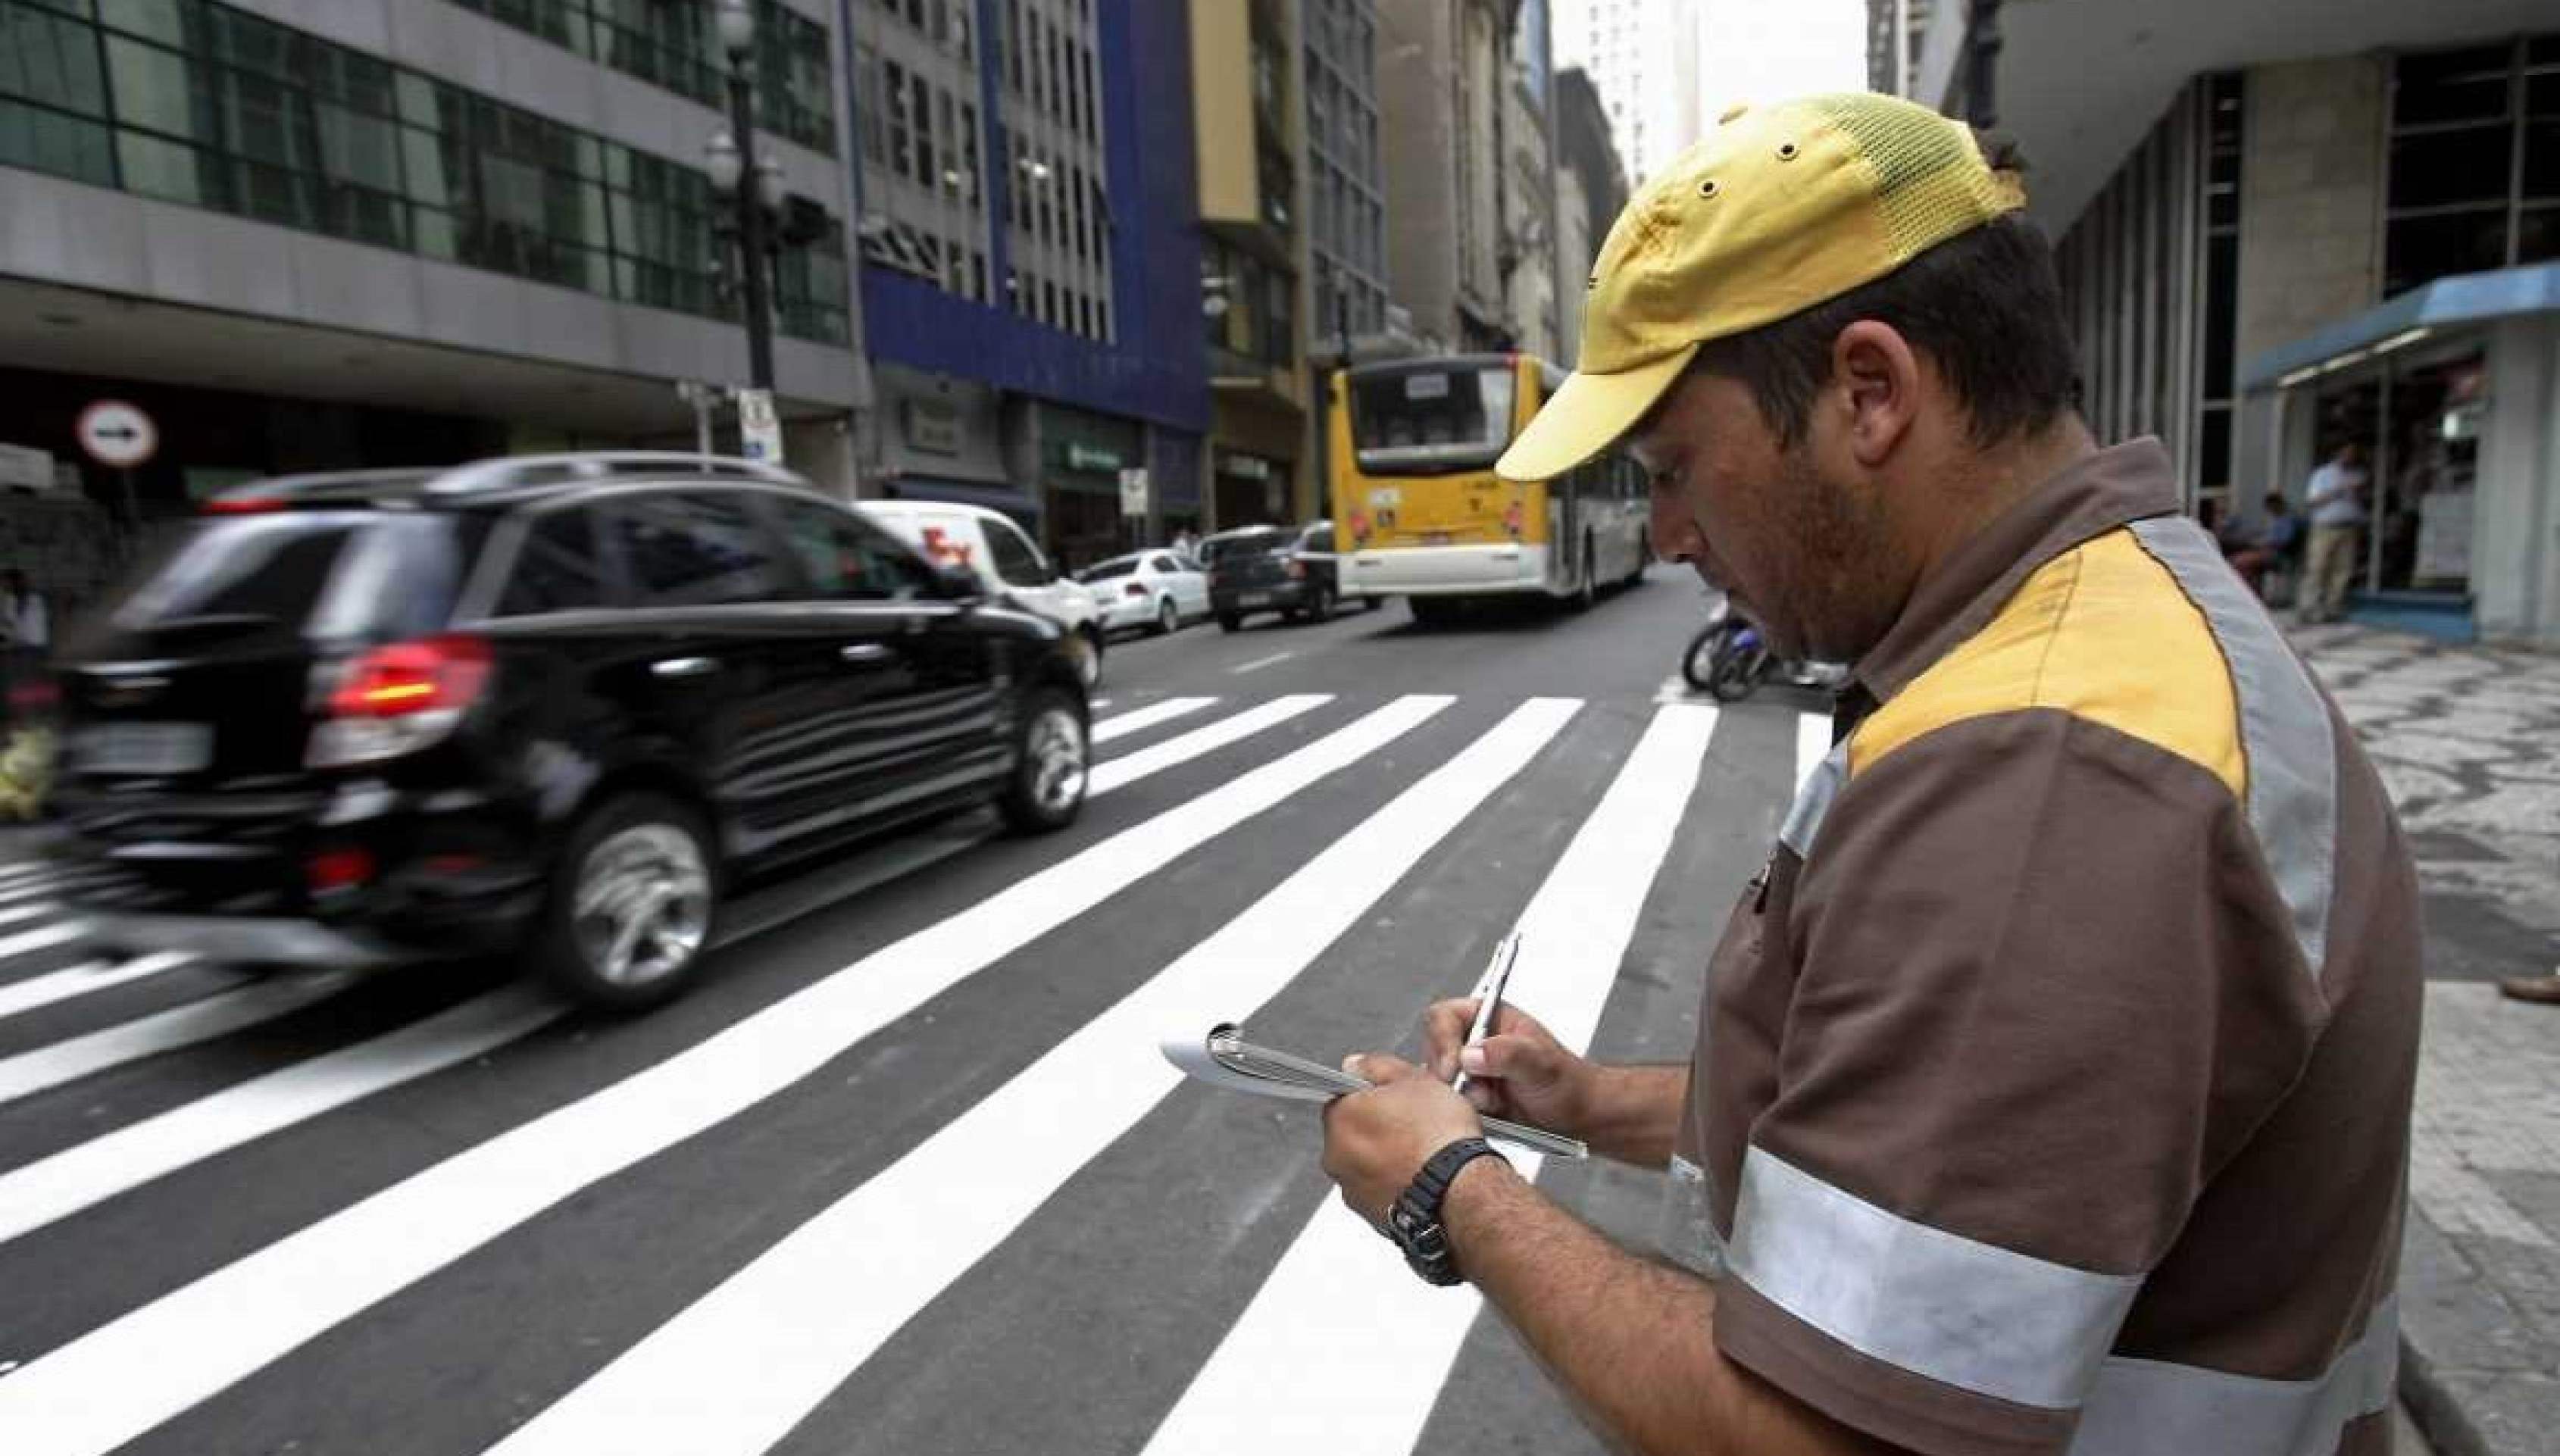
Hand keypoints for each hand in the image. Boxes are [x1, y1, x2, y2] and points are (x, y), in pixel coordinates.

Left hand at [1321, 1053, 1482, 1224]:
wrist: (1461, 1191)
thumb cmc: (1439, 1138)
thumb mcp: (1414, 1079)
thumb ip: (1376, 1067)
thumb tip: (1356, 1065)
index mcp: (1340, 1118)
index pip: (1344, 1097)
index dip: (1373, 1094)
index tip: (1395, 1099)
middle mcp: (1336, 1157)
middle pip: (1353, 1132)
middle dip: (1377, 1128)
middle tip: (1413, 1124)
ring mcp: (1352, 1190)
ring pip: (1365, 1164)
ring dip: (1385, 1158)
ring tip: (1422, 1152)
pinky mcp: (1372, 1215)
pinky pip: (1380, 1191)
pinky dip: (1395, 1184)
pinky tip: (1422, 1176)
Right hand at [1421, 997, 1591, 1131]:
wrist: (1577, 1116)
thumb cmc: (1567, 1082)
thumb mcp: (1542, 1063)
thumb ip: (1508, 1053)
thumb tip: (1472, 1054)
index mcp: (1488, 1017)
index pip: (1444, 1016)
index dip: (1442, 1041)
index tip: (1452, 1068)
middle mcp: (1474, 1040)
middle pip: (1434, 1049)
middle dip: (1451, 1074)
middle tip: (1479, 1091)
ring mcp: (1468, 1069)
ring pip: (1437, 1079)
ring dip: (1459, 1095)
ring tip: (1492, 1102)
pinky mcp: (1467, 1095)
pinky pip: (1447, 1101)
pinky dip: (1462, 1109)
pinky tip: (1489, 1111)